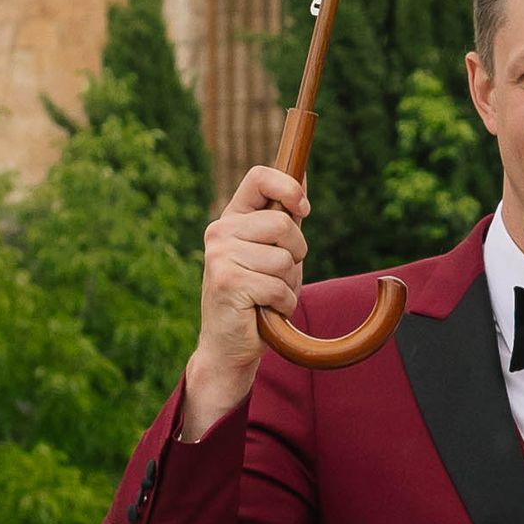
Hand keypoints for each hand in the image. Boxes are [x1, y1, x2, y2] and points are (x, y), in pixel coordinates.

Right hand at [182, 163, 308, 434]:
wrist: (228, 345)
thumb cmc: (256, 297)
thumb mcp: (271, 252)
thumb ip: (283, 220)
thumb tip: (302, 178)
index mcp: (231, 219)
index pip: (259, 178)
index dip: (288, 187)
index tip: (304, 208)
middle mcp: (220, 232)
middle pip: (283, 224)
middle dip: (296, 254)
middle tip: (279, 275)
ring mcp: (220, 257)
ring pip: (284, 260)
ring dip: (289, 285)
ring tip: (268, 296)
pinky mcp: (228, 282)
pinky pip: (278, 287)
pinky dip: (283, 305)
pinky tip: (266, 311)